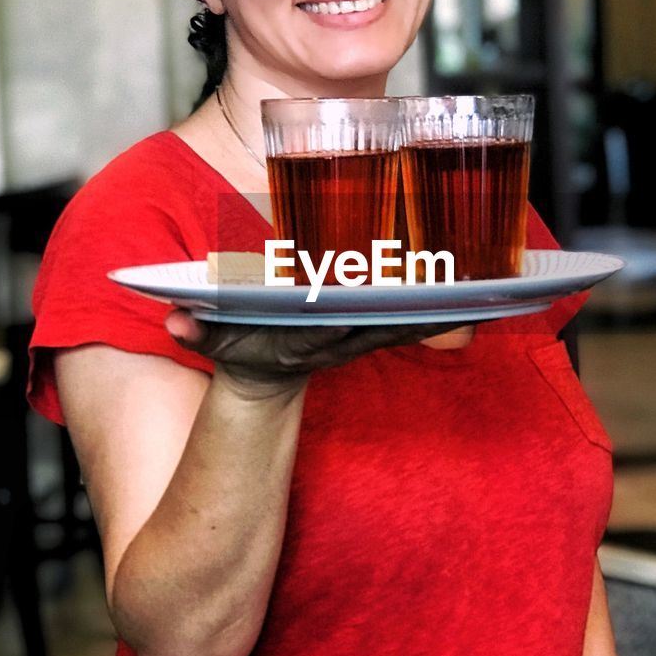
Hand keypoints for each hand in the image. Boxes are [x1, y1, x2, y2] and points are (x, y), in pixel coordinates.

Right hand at [165, 308, 474, 392]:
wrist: (268, 374)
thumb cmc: (243, 351)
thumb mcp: (215, 343)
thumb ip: (196, 332)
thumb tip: (174, 322)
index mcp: (304, 339)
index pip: (330, 326)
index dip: (350, 314)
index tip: (374, 297)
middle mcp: (341, 340)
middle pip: (384, 322)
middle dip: (417, 306)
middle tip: (453, 281)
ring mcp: (362, 338)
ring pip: (408, 324)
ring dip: (441, 309)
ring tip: (481, 285)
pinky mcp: (376, 333)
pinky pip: (415, 323)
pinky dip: (443, 311)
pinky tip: (477, 294)